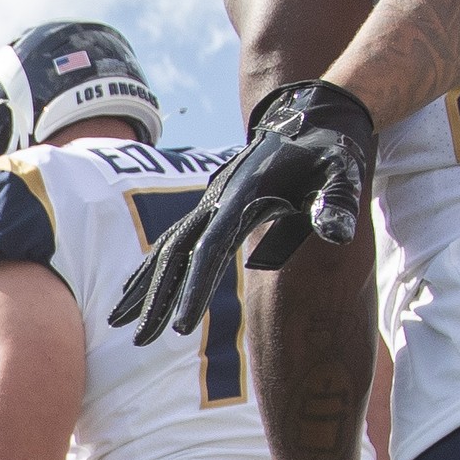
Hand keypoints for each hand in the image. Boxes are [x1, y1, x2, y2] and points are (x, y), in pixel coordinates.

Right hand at [111, 80, 375, 346]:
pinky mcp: (213, 207)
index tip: (181, 329)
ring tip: (116, 323)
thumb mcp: (343, 172)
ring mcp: (210, 202)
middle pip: (176, 253)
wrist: (312, 119)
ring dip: (143, 286)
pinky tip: (134, 290)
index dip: (194, 288)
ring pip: (166, 248)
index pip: (210, 249)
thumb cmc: (331, 152)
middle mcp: (217, 199)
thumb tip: (339, 234)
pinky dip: (151, 268)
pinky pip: (174, 241)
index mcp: (244, 196)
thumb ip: (338, 201)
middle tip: (138, 340)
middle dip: (155, 298)